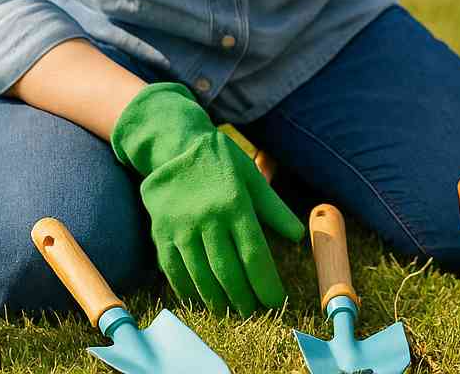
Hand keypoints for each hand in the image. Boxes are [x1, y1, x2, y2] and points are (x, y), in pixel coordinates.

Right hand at [111, 83, 304, 313]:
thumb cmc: (221, 163)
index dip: (266, 283)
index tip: (276, 300)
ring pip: (200, 274)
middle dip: (243, 297)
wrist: (174, 148)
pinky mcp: (161, 233)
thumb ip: (275, 209)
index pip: (254, 254)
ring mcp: (182, 228)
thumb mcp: (252, 177)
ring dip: (216, 298)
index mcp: (235, 205)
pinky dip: (187, 289)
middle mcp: (208, 219)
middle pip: (228, 270)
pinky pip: (173, 269)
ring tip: (230, 309)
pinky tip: (199, 298)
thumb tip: (298, 236)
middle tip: (253, 311)